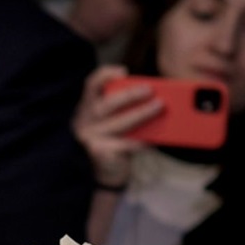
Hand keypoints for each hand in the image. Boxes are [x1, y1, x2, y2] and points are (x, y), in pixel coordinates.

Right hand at [71, 64, 159, 188]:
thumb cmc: (113, 141)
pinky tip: (153, 140)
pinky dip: (141, 141)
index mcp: (87, 108)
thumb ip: (124, 109)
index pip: (91, 86)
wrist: (104, 172)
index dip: (105, 75)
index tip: (124, 72)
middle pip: (106, 104)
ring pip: (118, 123)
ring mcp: (90, 137)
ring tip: (159, 107)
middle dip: (130, 95)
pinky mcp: (99, 152)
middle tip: (150, 91)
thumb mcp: (113, 121)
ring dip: (141, 114)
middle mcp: (84, 121)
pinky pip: (125, 144)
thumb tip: (153, 97)